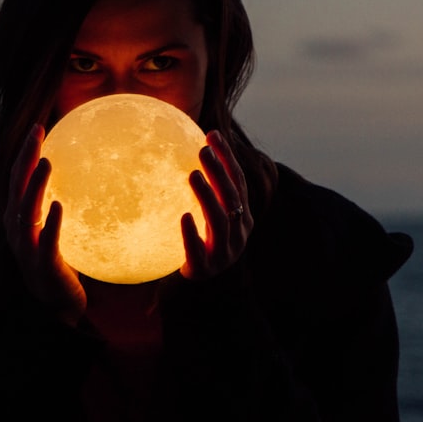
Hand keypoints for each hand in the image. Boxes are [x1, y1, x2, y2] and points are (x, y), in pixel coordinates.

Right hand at [3, 124, 85, 324]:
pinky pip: (46, 241)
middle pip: (17, 188)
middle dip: (26, 159)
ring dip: (36, 186)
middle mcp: (18, 231)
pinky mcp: (43, 266)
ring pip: (26, 212)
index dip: (25, 153)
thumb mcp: (58, 230)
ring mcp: (27, 249)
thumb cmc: (60, 263)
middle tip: (37, 132)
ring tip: (47, 163)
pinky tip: (60, 205)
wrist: (58, 306)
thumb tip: (89, 175)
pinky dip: (51, 223)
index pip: (19, 179)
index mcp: (20, 220)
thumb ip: (62, 205)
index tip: (39, 127)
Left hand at [180, 130, 253, 279]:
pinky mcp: (205, 269)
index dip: (227, 157)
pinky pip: (198, 250)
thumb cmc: (203, 244)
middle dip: (219, 171)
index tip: (212, 134)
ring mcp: (224, 253)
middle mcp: (238, 233)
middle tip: (202, 150)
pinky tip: (183, 216)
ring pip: (220, 221)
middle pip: (231, 197)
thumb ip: (204, 192)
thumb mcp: (207, 218)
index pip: (237, 182)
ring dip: (207, 196)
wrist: (202, 287)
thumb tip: (180, 151)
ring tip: (193, 175)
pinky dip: (192, 233)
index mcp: (242, 218)